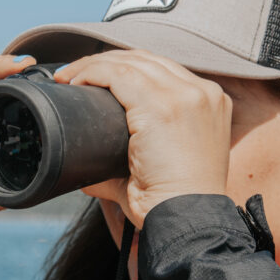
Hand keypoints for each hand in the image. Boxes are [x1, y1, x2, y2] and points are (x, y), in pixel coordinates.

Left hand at [55, 50, 231, 227]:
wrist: (189, 220)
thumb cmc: (174, 203)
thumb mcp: (161, 169)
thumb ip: (126, 164)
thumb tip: (89, 172)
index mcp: (209, 103)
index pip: (162, 69)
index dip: (125, 67)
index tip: (96, 77)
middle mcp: (203, 93)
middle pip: (146, 59)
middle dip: (106, 62)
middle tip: (75, 75)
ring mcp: (186, 96)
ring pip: (129, 62)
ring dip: (93, 65)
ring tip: (70, 77)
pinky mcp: (163, 106)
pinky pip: (119, 75)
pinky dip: (92, 73)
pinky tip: (76, 82)